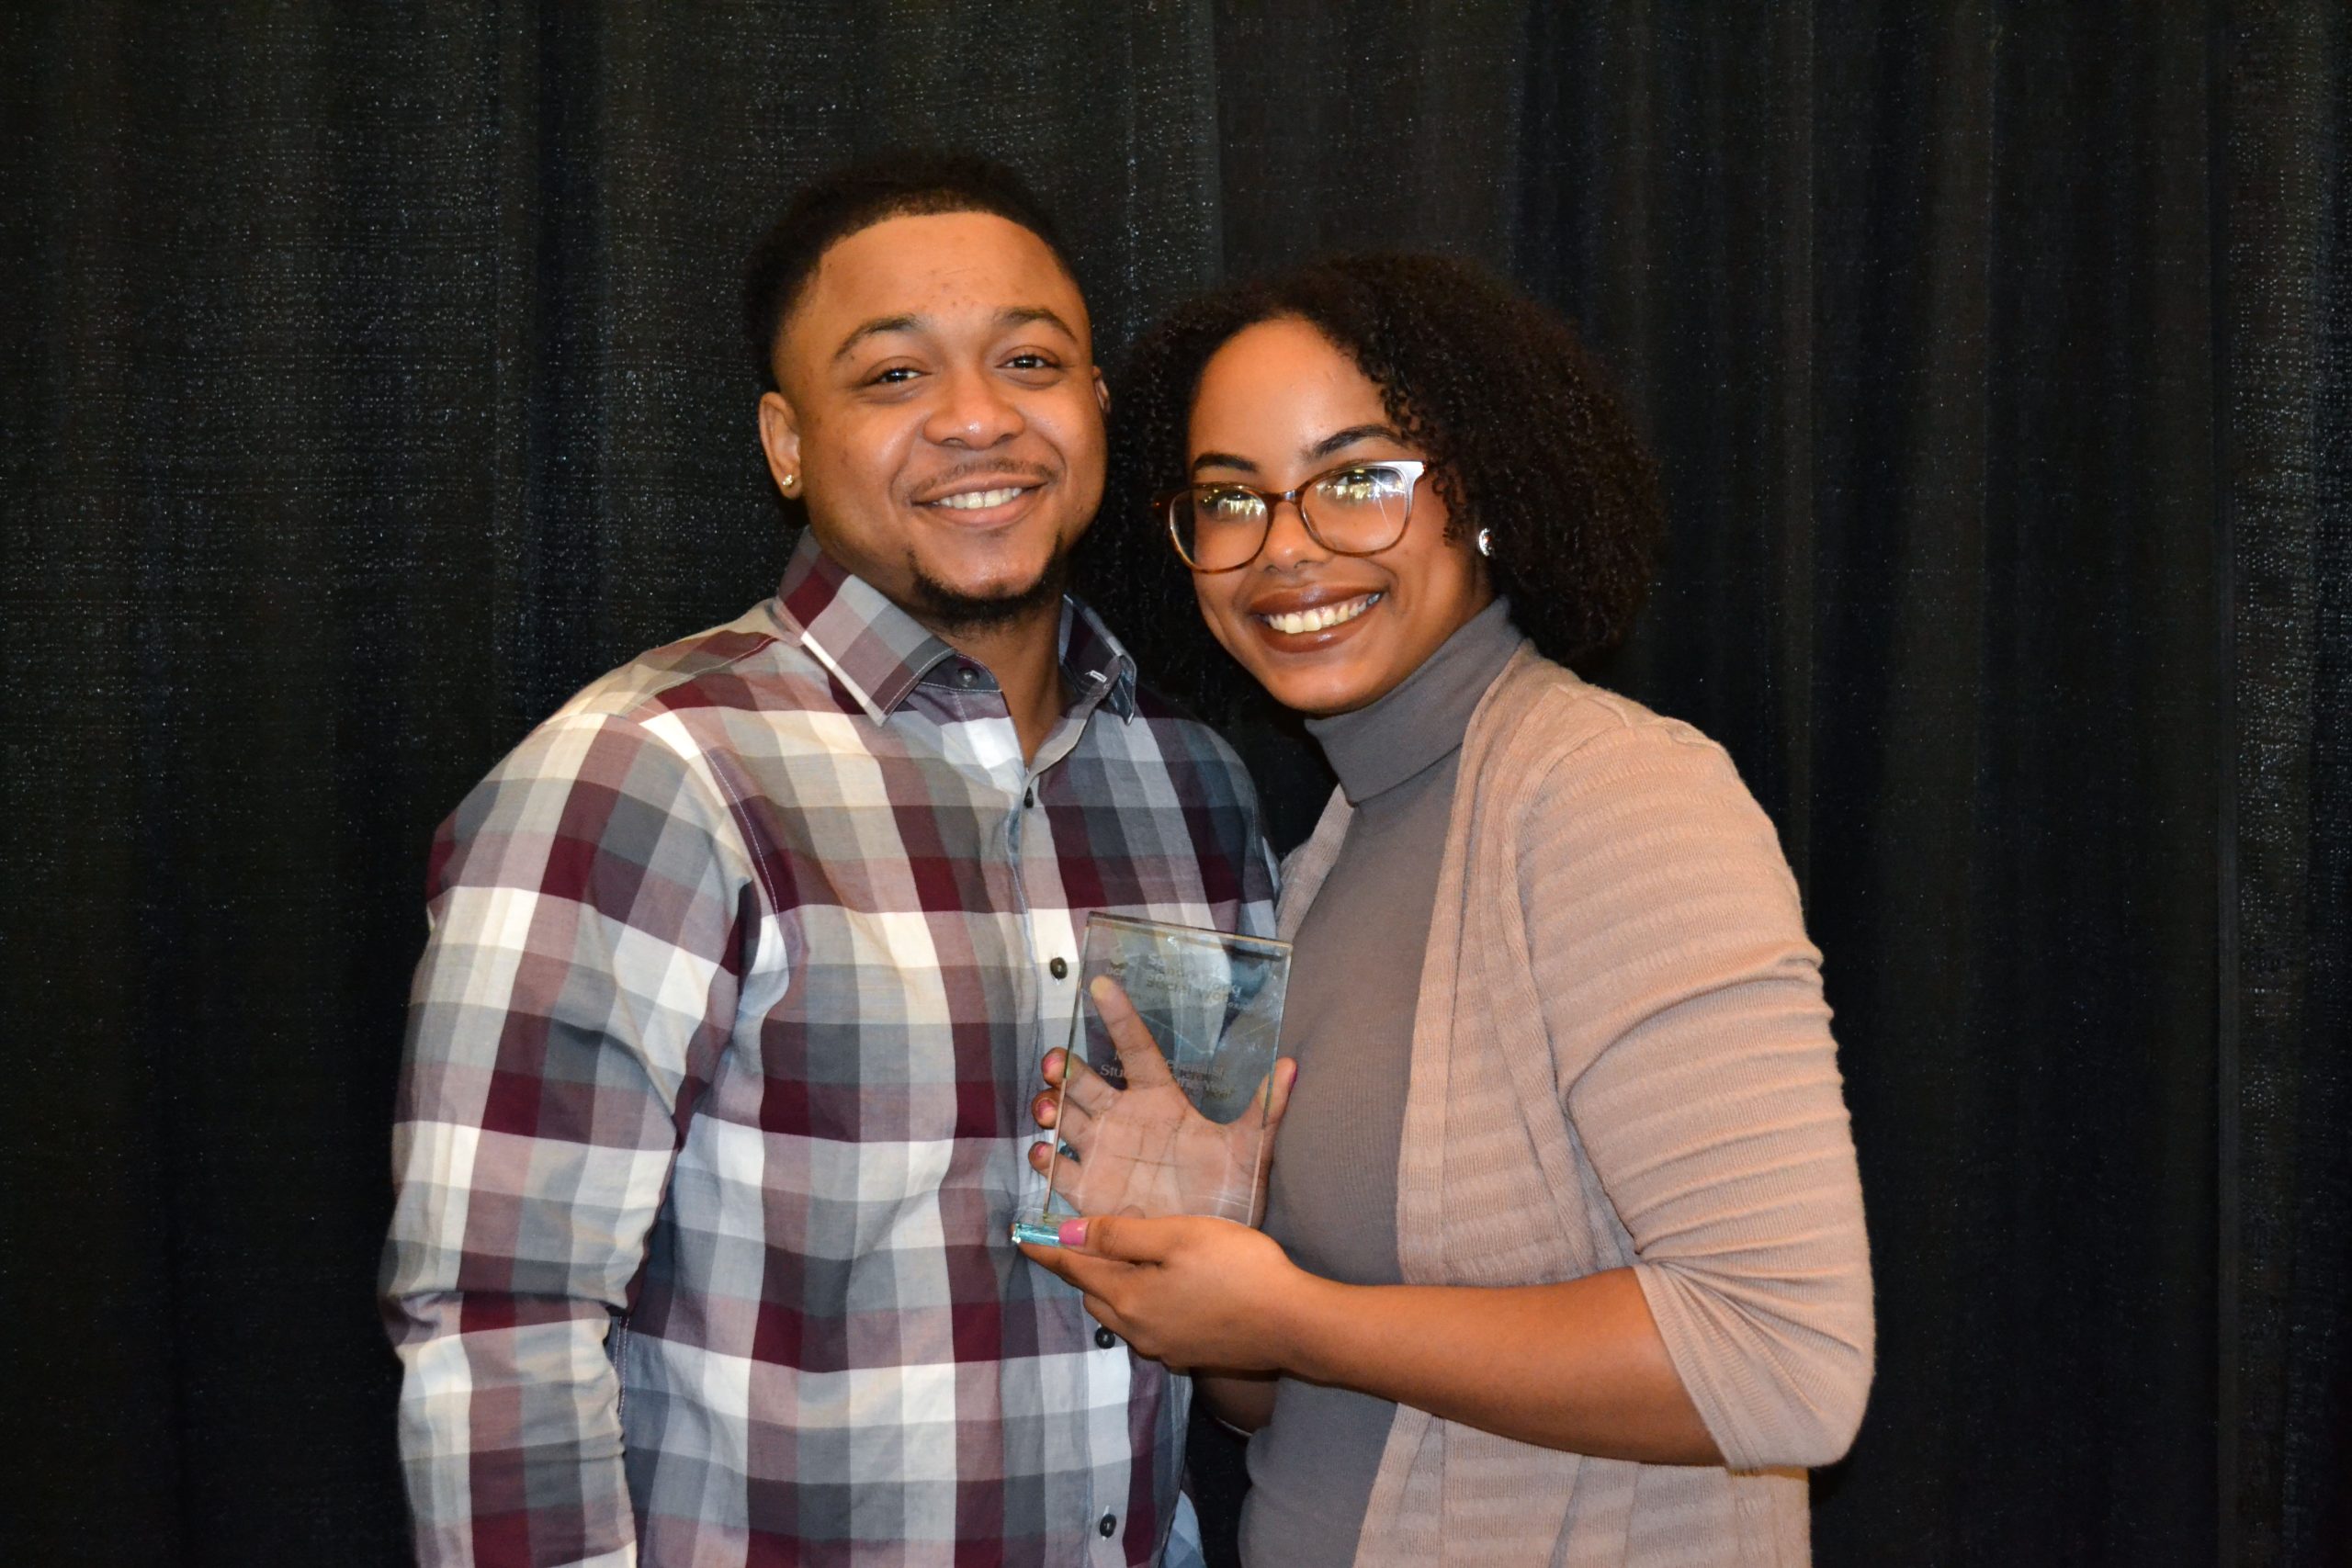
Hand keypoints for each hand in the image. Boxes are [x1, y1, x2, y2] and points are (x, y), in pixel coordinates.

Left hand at [1017, 1213, 1306, 1371]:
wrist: (1293, 1324)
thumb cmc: (1237, 1269)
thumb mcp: (1176, 1236)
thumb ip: (1120, 1235)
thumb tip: (1067, 1234)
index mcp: (1128, 1297)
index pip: (1074, 1269)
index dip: (1047, 1250)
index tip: (1021, 1238)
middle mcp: (1137, 1330)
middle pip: (1094, 1294)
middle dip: (1082, 1268)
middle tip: (1081, 1240)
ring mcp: (1164, 1347)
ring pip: (1120, 1314)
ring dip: (1111, 1288)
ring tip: (1121, 1261)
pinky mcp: (1188, 1355)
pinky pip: (1147, 1327)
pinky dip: (1140, 1305)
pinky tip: (1163, 1290)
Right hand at [1029, 977, 1296, 1224]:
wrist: (1210, 1252)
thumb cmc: (1231, 1195)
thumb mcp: (1251, 1151)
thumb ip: (1267, 1110)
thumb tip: (1292, 1065)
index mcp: (1160, 1100)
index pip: (1135, 1048)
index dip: (1118, 1016)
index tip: (1101, 985)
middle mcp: (1124, 1118)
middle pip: (1084, 1081)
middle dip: (1064, 1068)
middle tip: (1056, 1064)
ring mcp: (1102, 1152)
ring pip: (1064, 1115)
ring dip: (1049, 1104)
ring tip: (1049, 1108)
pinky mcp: (1088, 1189)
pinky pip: (1057, 1168)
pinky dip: (1045, 1157)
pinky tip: (1047, 1152)